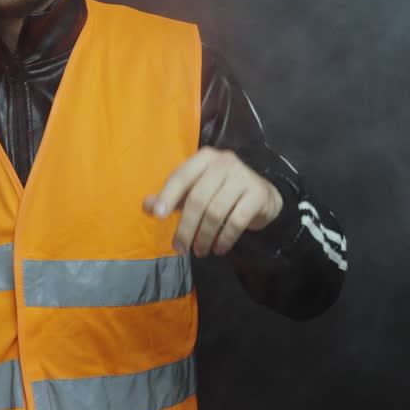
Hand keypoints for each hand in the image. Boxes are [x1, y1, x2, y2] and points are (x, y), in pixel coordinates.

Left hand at [143, 147, 283, 256]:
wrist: (262, 196)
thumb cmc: (221, 192)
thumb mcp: (195, 191)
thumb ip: (171, 197)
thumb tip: (147, 206)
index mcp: (205, 158)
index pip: (182, 176)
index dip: (168, 196)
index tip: (158, 216)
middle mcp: (224, 162)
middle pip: (197, 198)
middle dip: (186, 227)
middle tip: (180, 248)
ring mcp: (244, 176)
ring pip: (216, 212)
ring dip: (204, 237)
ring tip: (200, 251)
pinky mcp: (258, 194)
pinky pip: (236, 221)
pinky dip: (225, 238)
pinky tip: (219, 249)